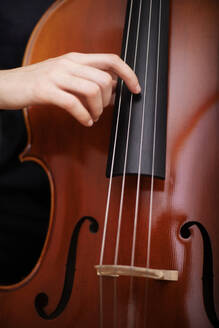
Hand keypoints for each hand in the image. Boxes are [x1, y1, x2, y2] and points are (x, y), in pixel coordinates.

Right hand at [0, 53, 140, 126]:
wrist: (8, 84)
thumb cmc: (39, 83)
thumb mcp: (66, 76)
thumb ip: (89, 80)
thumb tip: (115, 91)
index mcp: (76, 58)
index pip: (111, 60)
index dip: (128, 74)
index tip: (136, 89)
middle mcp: (69, 63)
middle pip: (104, 79)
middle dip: (108, 100)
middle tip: (101, 110)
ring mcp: (57, 75)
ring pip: (92, 90)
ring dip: (98, 110)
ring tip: (93, 117)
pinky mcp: (46, 90)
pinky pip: (74, 104)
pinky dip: (84, 116)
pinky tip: (85, 122)